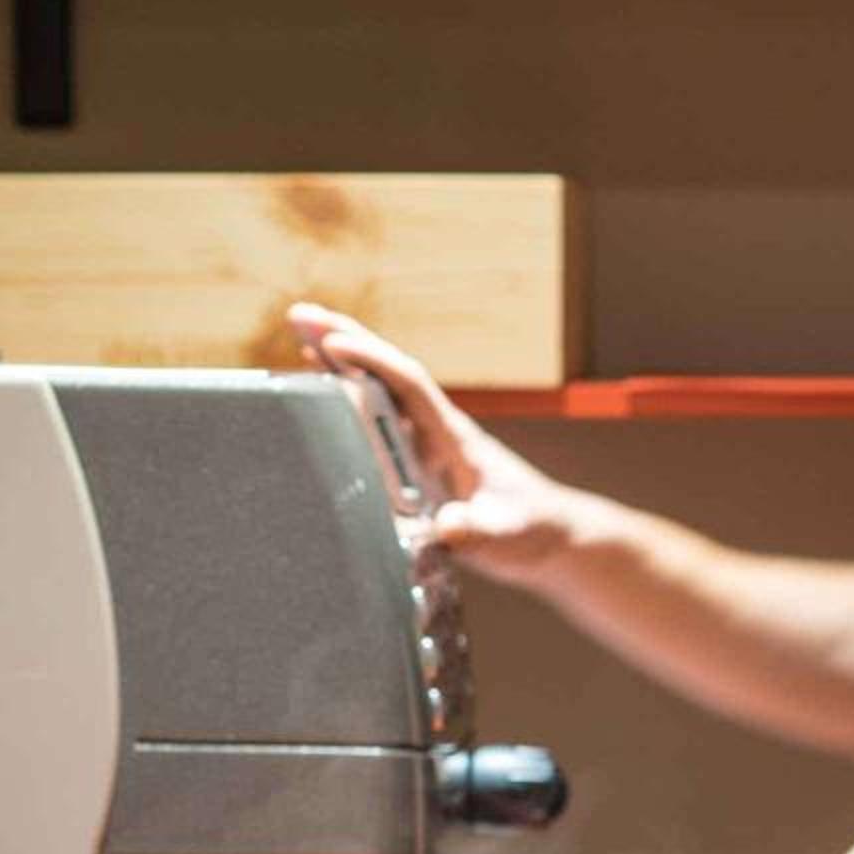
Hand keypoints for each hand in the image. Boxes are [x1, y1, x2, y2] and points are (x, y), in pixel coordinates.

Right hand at [286, 302, 594, 585]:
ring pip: (380, 390)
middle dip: (346, 342)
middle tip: (300, 315)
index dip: (372, 362)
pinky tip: (325, 386)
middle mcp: (437, 431)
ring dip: (342, 362)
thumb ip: (477, 529)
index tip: (333, 344)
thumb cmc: (531, 530)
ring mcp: (428, 444)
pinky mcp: (422, 463)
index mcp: (453, 437)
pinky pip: (379, 420)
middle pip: (387, 373)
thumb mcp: (504, 534)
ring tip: (301, 334)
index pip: (409, 385)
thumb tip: (448, 525)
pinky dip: (349, 396)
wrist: (553, 537)